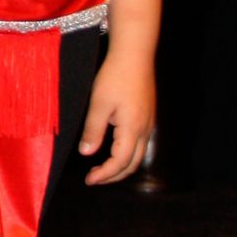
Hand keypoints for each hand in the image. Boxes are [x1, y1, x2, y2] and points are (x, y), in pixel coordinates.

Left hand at [80, 44, 155, 183]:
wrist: (135, 55)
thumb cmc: (115, 76)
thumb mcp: (99, 104)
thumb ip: (93, 130)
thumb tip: (87, 153)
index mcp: (133, 129)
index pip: (120, 162)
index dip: (104, 175)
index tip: (89, 180)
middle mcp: (145, 130)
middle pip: (133, 164)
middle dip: (114, 176)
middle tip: (94, 178)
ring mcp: (149, 123)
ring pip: (138, 155)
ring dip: (121, 166)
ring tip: (102, 168)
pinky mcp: (148, 116)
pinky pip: (140, 143)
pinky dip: (127, 154)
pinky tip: (113, 148)